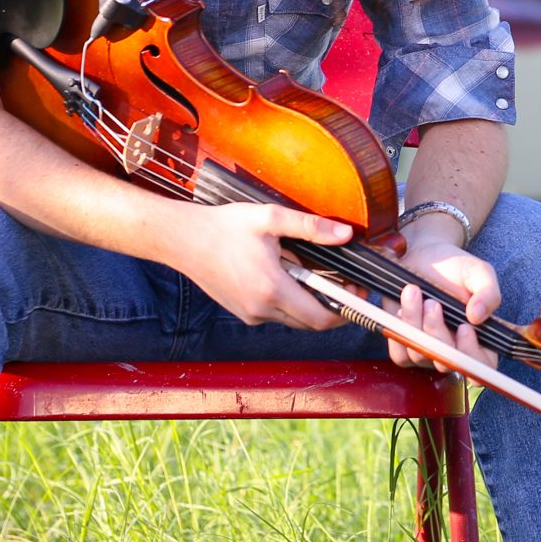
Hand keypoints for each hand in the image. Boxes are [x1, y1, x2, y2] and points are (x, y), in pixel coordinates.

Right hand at [171, 200, 354, 328]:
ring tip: (310, 272)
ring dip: (308, 303)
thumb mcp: (271, 219)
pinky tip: (285, 275)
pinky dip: (289, 301)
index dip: (346, 310)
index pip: (321, 318)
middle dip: (331, 305)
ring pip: (293, 319)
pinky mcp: (242, 312)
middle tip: (342, 281)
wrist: (183, 240)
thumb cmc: (224, 227)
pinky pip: (275, 314)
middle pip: (310, 322)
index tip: (357, 293)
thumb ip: (311, 228)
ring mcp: (250, 314)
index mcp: (272, 289)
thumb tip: (345, 235)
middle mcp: (261, 309)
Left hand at [382, 235, 500, 374]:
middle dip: (437, 332)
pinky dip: (399, 332)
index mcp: (481, 339)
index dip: (473, 356)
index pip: (482, 367)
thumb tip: (478, 317)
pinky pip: (400, 355)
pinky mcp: (406, 347)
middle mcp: (456, 352)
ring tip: (414, 292)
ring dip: (415, 323)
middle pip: (448, 364)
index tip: (464, 327)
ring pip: (421, 356)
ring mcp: (430, 353)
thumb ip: (488, 292)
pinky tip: (402, 308)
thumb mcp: (478, 272)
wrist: (424, 257)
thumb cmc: (455, 267)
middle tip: (433, 302)